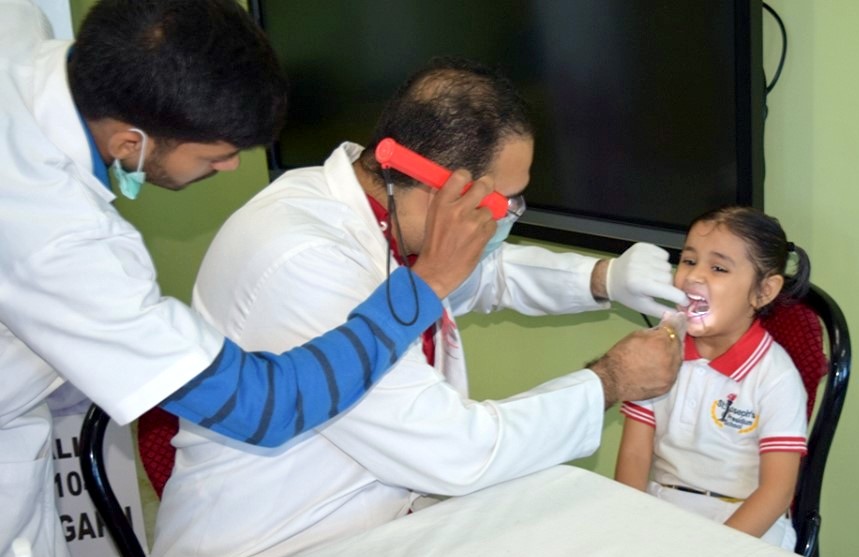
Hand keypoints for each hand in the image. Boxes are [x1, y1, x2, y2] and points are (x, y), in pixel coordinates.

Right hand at [411, 171, 495, 298]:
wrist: (436, 270)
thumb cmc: (433, 245)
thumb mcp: (432, 216)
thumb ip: (445, 199)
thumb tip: (457, 185)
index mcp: (442, 202)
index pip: (461, 176)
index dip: (467, 177)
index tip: (468, 182)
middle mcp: (458, 209)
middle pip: (483, 186)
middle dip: (486, 186)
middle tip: (485, 189)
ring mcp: (472, 223)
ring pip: (488, 210)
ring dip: (484, 216)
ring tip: (473, 226)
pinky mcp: (482, 236)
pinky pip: (493, 224)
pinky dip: (487, 230)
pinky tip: (477, 236)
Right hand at [590, 311, 686, 406]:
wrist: (613, 381)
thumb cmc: (619, 357)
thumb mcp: (635, 336)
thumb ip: (653, 330)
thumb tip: (663, 325)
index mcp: (661, 341)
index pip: (673, 327)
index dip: (675, 321)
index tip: (676, 318)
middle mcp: (670, 358)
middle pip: (679, 343)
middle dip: (674, 338)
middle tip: (667, 337)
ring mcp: (671, 373)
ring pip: (678, 359)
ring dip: (673, 353)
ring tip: (661, 352)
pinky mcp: (668, 385)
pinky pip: (673, 372)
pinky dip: (669, 367)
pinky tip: (660, 365)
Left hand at [606, 242, 689, 317]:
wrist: (611, 276)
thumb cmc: (627, 293)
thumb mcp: (643, 306)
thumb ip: (662, 311)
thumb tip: (681, 315)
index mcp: (640, 284)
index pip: (670, 291)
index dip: (680, 297)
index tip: (685, 301)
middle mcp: (640, 267)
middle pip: (670, 277)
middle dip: (668, 285)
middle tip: (658, 288)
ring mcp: (641, 254)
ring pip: (668, 266)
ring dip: (663, 273)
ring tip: (652, 277)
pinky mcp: (643, 246)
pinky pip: (663, 255)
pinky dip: (660, 261)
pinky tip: (651, 267)